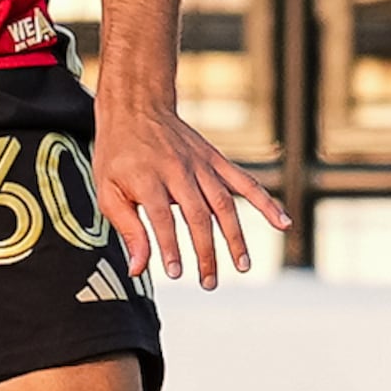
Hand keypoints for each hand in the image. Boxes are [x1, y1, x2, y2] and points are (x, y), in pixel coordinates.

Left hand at [90, 92, 288, 291]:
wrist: (136, 108)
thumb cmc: (118, 155)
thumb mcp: (107, 190)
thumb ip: (127, 229)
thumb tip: (136, 269)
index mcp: (147, 178)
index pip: (161, 218)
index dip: (169, 247)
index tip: (176, 273)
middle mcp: (178, 171)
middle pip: (197, 216)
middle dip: (206, 252)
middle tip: (209, 282)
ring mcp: (201, 165)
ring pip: (223, 204)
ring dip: (235, 237)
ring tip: (242, 266)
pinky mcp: (216, 160)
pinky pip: (245, 182)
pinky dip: (265, 202)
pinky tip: (283, 223)